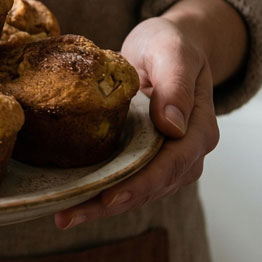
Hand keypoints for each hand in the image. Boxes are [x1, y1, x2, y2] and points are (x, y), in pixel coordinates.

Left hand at [54, 0, 244, 229]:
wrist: (167, 45)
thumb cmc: (170, 44)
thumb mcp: (173, 52)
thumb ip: (176, 84)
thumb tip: (172, 126)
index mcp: (199, 131)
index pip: (170, 166)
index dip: (139, 186)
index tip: (108, 199)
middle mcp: (187, 153)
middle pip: (150, 188)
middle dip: (109, 205)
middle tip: (68, 217)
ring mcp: (167, 160)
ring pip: (136, 192)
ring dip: (99, 206)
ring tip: (62, 216)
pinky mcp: (144, 158)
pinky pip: (124, 180)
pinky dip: (98, 192)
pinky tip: (69, 200)